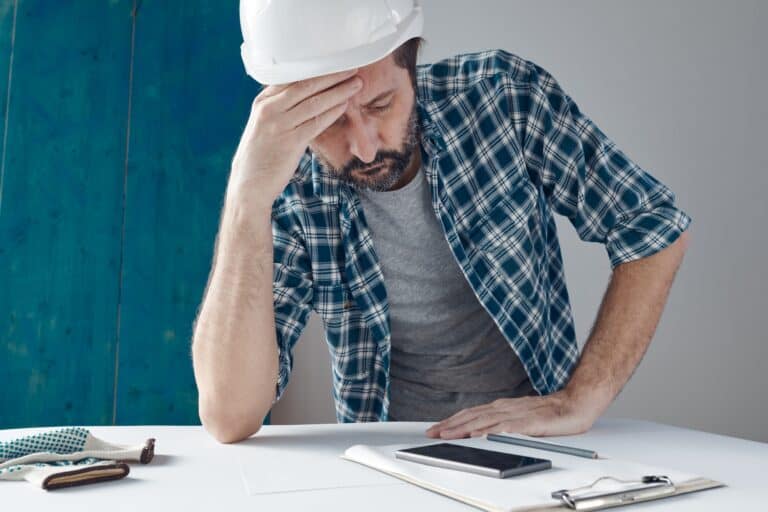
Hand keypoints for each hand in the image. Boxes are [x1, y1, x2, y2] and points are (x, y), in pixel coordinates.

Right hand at [227, 68, 362, 210]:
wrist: (249, 184)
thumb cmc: (260, 155)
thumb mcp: (264, 125)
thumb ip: (281, 109)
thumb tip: (306, 98)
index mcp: (263, 102)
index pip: (292, 78)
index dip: (316, 69)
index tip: (334, 62)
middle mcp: (270, 109)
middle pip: (306, 86)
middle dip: (332, 76)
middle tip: (351, 68)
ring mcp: (279, 125)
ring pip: (314, 102)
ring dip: (338, 91)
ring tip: (356, 84)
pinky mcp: (291, 142)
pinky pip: (316, 122)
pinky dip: (332, 112)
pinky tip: (345, 105)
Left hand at [424, 390, 597, 439]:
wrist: (575, 404)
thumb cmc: (550, 413)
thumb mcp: (521, 418)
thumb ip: (503, 423)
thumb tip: (482, 432)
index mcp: (502, 407)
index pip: (472, 413)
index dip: (452, 421)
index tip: (436, 428)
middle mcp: (505, 408)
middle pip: (472, 416)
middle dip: (450, 425)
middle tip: (432, 432)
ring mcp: (516, 415)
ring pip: (484, 421)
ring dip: (464, 428)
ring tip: (448, 434)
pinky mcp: (529, 423)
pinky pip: (507, 428)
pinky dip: (492, 432)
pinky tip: (481, 436)